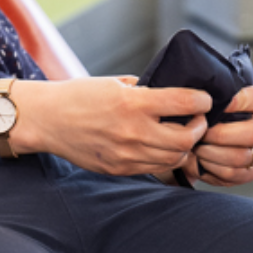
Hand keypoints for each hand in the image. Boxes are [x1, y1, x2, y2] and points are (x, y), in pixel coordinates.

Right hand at [32, 76, 211, 175]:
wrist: (47, 120)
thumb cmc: (80, 96)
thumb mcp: (116, 83)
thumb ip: (146, 89)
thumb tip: (174, 93)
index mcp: (133, 104)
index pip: (184, 104)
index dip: (202, 101)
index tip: (205, 99)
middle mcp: (132, 132)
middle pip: (186, 139)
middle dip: (199, 128)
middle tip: (197, 119)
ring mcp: (126, 155)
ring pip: (174, 158)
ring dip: (184, 146)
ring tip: (182, 133)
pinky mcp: (120, 169)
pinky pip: (155, 169)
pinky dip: (166, 158)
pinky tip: (163, 146)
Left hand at [186, 83, 252, 186]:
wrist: (216, 132)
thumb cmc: (216, 109)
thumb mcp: (221, 94)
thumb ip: (218, 92)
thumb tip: (202, 98)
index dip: (234, 103)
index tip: (210, 105)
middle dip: (221, 135)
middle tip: (201, 132)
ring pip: (241, 157)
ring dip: (213, 153)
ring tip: (197, 147)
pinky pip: (233, 174)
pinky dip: (212, 167)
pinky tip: (202, 159)